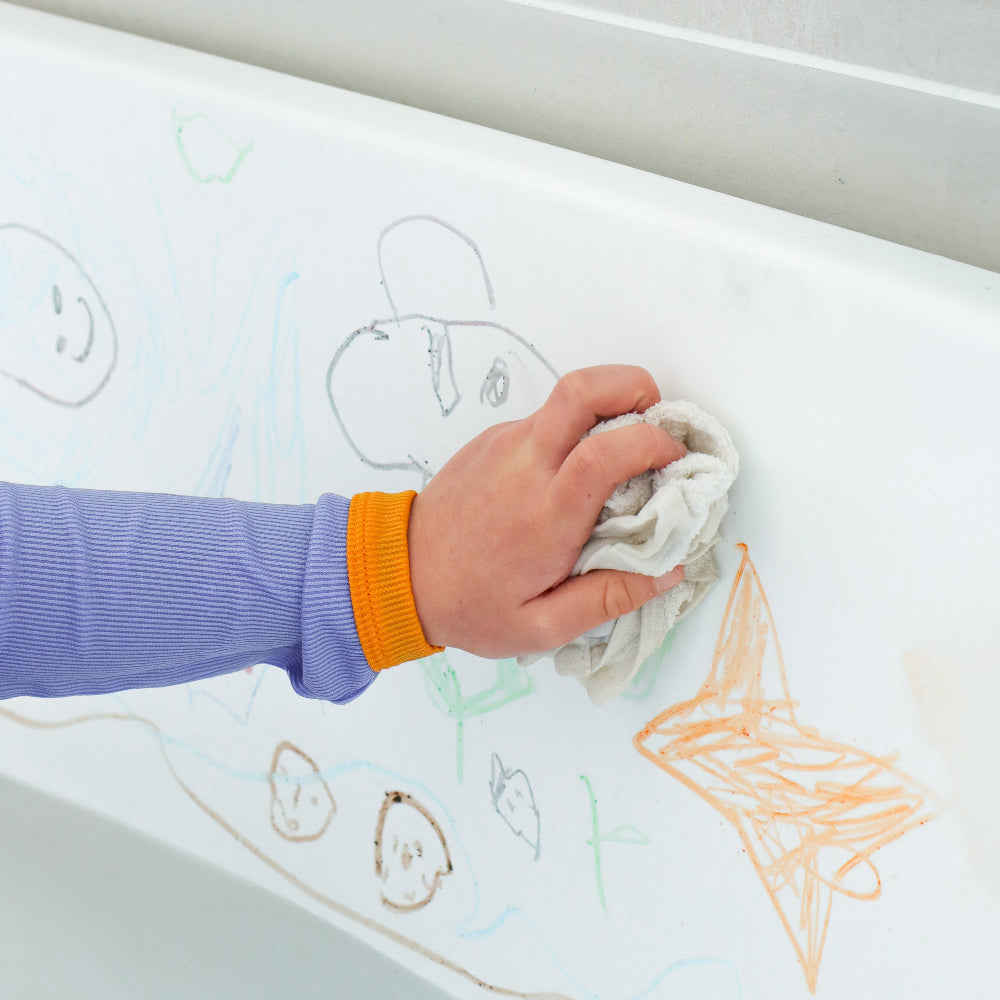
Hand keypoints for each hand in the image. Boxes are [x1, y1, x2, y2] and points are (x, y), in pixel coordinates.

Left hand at [407, 365, 686, 657]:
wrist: (398, 576)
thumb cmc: (470, 604)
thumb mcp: (542, 625)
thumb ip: (609, 599)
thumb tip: (669, 571)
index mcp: (547, 511)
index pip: (609, 448)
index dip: (655, 442)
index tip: (676, 461)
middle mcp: (526, 464)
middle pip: (584, 389)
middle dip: (634, 386)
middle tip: (656, 419)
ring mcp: (504, 444)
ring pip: (565, 398)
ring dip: (606, 407)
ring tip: (621, 453)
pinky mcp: (490, 441)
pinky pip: (543, 420)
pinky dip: (572, 431)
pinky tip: (572, 475)